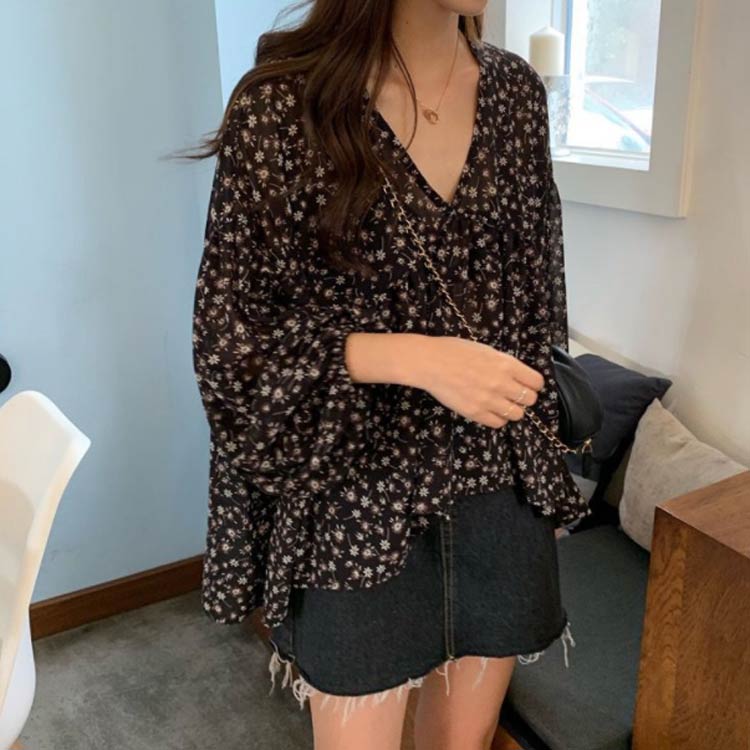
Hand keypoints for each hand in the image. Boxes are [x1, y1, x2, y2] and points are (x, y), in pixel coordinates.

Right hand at [414, 336, 544, 427]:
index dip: (533, 384)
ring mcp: (489, 400)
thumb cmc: (455, 351)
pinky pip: (498, 423)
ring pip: (517, 414)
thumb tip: (517, 376)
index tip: (527, 385)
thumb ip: (504, 364)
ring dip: (512, 410)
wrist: (431, 362)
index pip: (536, 382)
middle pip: (530, 400)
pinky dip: (497, 418)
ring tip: (501, 404)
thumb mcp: (487, 351)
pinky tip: (489, 410)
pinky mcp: (476, 413)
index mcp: (506, 364)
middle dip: (524, 398)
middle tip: (513, 395)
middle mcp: (502, 383)